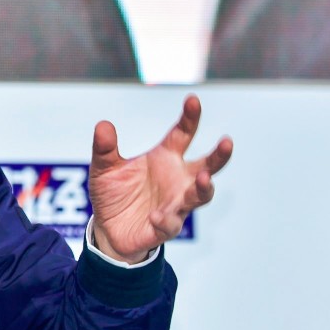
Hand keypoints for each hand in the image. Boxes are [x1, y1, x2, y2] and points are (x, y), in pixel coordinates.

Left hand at [89, 94, 232, 262]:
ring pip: (200, 196)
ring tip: (204, 178)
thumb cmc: (114, 194)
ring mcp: (175, 205)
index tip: (192, 100)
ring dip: (204, 188)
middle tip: (226, 142)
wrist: (107, 229)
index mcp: (165, 158)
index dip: (190, 118)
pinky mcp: (164, 228)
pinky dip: (165, 220)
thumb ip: (104, 148)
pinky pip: (170, 224)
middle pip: (207, 165)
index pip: (183, 134)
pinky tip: (155, 216)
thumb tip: (103, 125)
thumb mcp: (104, 169)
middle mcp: (177, 180)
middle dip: (219, 155)